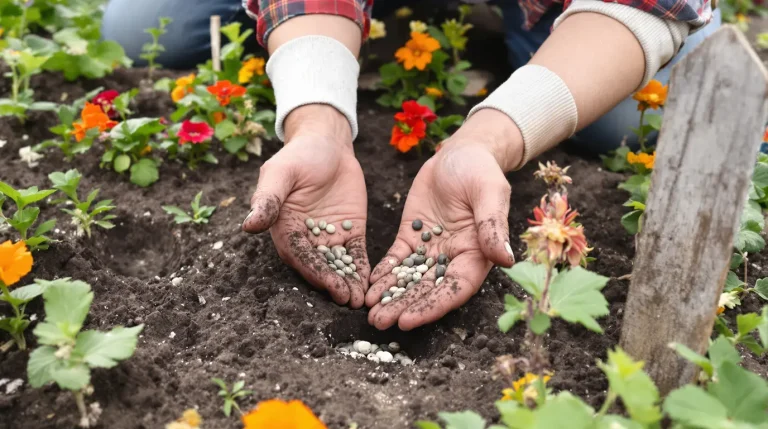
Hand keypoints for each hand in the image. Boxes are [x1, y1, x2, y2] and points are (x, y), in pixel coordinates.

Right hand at [242, 105, 369, 307]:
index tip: (328, 284)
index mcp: (285, 228)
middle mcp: (306, 238)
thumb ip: (268, 199)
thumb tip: (249, 226)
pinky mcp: (350, 232)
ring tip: (360, 300)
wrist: (327, 144)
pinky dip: (363, 268)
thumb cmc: (298, 156)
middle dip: (333, 283)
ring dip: (348, 282)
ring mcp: (329, 237)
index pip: (300, 255)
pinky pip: (357, 253)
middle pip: (320, 266)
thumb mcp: (280, 173)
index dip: (313, 271)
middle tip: (348, 300)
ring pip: (339, 265)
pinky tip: (371, 283)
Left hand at [365, 109, 522, 329]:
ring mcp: (431, 249)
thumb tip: (505, 260)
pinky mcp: (412, 236)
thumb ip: (492, 226)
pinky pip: (397, 259)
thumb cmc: (481, 170)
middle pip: (428, 290)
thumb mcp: (490, 193)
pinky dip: (383, 273)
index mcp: (476, 254)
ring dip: (390, 296)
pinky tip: (368, 286)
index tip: (409, 321)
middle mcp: (453, 258)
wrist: (460, 151)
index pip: (454, 288)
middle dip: (404, 307)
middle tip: (379, 322)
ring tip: (370, 313)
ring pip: (410, 279)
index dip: (433, 307)